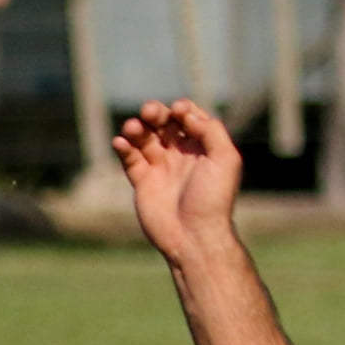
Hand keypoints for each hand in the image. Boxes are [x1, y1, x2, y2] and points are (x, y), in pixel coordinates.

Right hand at [112, 98, 241, 263]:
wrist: (193, 235)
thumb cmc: (213, 198)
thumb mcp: (225, 158)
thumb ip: (210, 130)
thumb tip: (185, 114)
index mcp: (202, 146)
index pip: (187, 117)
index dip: (181, 109)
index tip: (177, 111)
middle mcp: (180, 154)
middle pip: (163, 123)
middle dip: (155, 113)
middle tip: (148, 112)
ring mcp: (160, 168)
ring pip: (144, 138)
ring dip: (136, 128)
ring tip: (131, 127)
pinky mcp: (142, 182)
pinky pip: (130, 159)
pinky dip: (123, 148)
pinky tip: (119, 142)